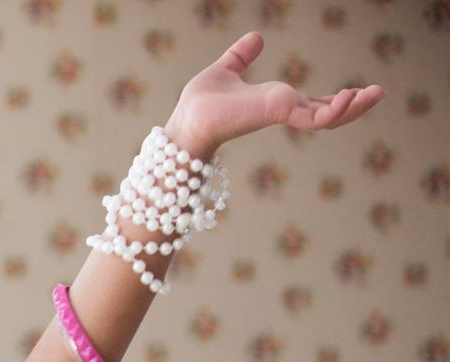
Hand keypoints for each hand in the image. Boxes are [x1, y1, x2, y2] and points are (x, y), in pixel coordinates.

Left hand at [166, 31, 384, 157]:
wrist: (186, 120)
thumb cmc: (200, 103)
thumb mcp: (227, 70)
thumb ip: (242, 56)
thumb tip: (256, 36)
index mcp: (276, 101)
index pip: (315, 104)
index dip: (337, 100)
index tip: (359, 92)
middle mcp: (283, 110)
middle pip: (329, 113)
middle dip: (356, 106)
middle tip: (380, 93)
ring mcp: (282, 114)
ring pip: (328, 118)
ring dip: (353, 108)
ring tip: (375, 95)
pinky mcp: (278, 114)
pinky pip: (313, 118)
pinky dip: (333, 110)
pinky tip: (348, 98)